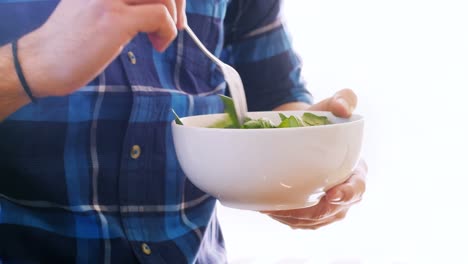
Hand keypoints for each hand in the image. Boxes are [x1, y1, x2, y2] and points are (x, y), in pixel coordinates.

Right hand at [18, 0, 185, 97]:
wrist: (42, 63)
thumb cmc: (72, 42)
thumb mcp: (98, 9)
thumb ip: (125, 2)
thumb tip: (159, 6)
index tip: (173, 13)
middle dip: (177, 2)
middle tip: (177, 25)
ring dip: (173, 18)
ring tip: (160, 38)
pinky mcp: (114, 19)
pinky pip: (159, 15)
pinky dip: (168, 32)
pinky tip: (156, 46)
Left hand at [263, 89, 366, 229]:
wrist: (303, 131)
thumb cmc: (321, 119)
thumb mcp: (331, 104)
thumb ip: (344, 98)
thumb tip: (343, 107)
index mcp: (356, 169)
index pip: (358, 187)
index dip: (348, 194)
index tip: (332, 194)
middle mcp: (345, 191)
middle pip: (335, 212)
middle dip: (313, 213)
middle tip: (286, 208)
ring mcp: (330, 204)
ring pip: (317, 220)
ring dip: (295, 219)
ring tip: (272, 209)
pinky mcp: (314, 211)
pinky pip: (303, 223)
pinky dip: (288, 219)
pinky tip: (271, 210)